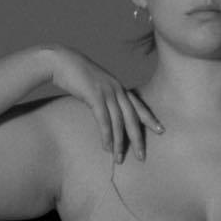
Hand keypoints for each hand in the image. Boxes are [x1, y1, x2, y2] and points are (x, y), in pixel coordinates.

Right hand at [42, 46, 162, 160]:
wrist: (60, 61)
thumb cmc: (74, 74)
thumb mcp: (94, 85)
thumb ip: (103, 96)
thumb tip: (106, 111)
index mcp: (118, 86)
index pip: (138, 105)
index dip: (149, 118)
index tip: (161, 130)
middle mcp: (116, 89)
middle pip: (132, 118)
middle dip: (138, 139)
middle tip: (142, 157)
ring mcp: (106, 92)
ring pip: (119, 122)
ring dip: (119, 143)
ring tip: (119, 159)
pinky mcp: (94, 96)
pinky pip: (104, 120)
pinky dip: (107, 136)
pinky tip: (107, 148)